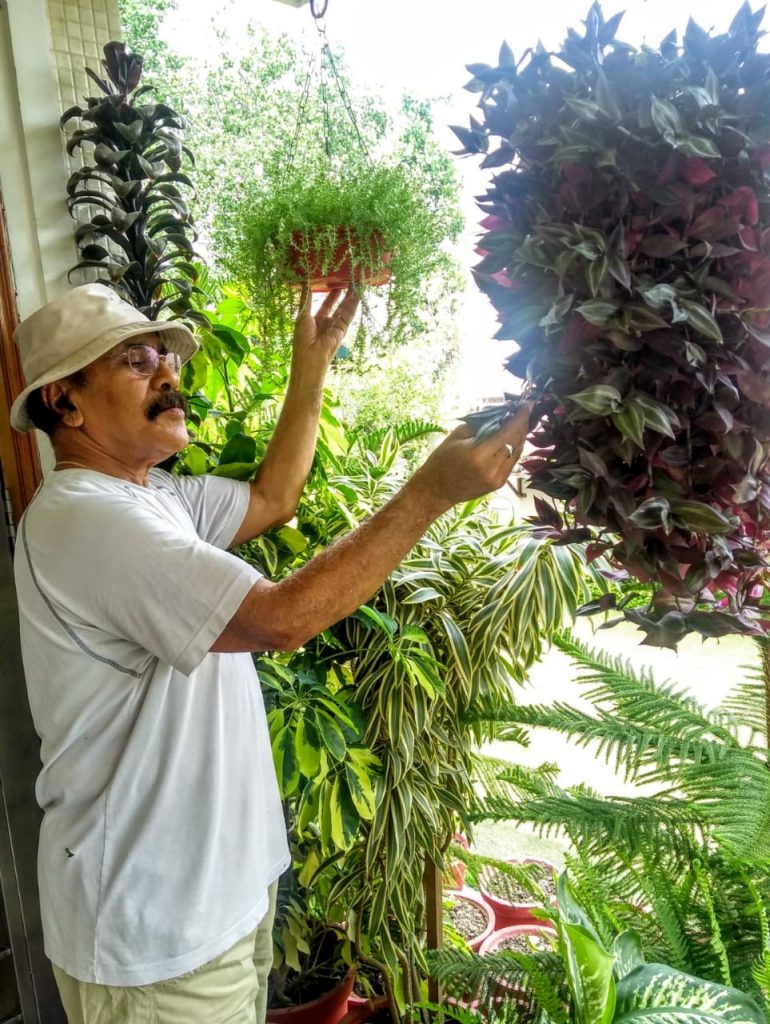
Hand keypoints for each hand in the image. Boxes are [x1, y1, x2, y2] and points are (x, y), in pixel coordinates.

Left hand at [292, 285, 360, 367]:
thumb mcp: (303, 314)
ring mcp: (335, 327)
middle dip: (341, 293)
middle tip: (346, 279)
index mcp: (314, 320)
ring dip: (349, 297)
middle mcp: (326, 323)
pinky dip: (353, 305)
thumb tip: (305, 282)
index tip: (333, 281)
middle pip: (336, 305)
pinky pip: (348, 315)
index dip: (329, 293)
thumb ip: (306, 298)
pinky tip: (358, 294)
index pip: (324, 304)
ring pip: (344, 309)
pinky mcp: (342, 330)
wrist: (310, 358)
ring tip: (355, 282)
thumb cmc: (302, 338)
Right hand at [413, 402, 531, 511]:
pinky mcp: (499, 484)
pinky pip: (512, 462)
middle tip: (523, 411)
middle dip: (521, 424)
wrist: (436, 490)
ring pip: (517, 452)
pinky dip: (514, 448)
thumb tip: (502, 413)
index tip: (526, 404)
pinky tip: (510, 439)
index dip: (520, 417)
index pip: (507, 431)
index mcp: (478, 454)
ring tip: (518, 423)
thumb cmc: (442, 459)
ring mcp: (497, 478)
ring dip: (519, 436)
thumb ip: (481, 424)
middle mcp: (491, 468)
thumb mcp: (457, 435)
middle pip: (516, 441)